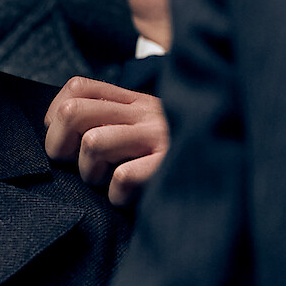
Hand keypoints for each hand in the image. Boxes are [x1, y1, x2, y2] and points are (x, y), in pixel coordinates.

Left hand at [44, 76, 167, 206]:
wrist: (229, 170)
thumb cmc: (176, 153)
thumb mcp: (146, 125)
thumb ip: (111, 117)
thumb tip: (56, 122)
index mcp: (133, 101)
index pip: (78, 87)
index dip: (56, 113)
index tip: (64, 140)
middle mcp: (143, 112)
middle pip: (73, 111)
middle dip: (60, 144)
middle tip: (75, 164)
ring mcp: (158, 137)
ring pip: (93, 143)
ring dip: (90, 172)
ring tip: (106, 182)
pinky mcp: (169, 165)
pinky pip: (123, 177)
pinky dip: (117, 195)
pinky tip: (128, 198)